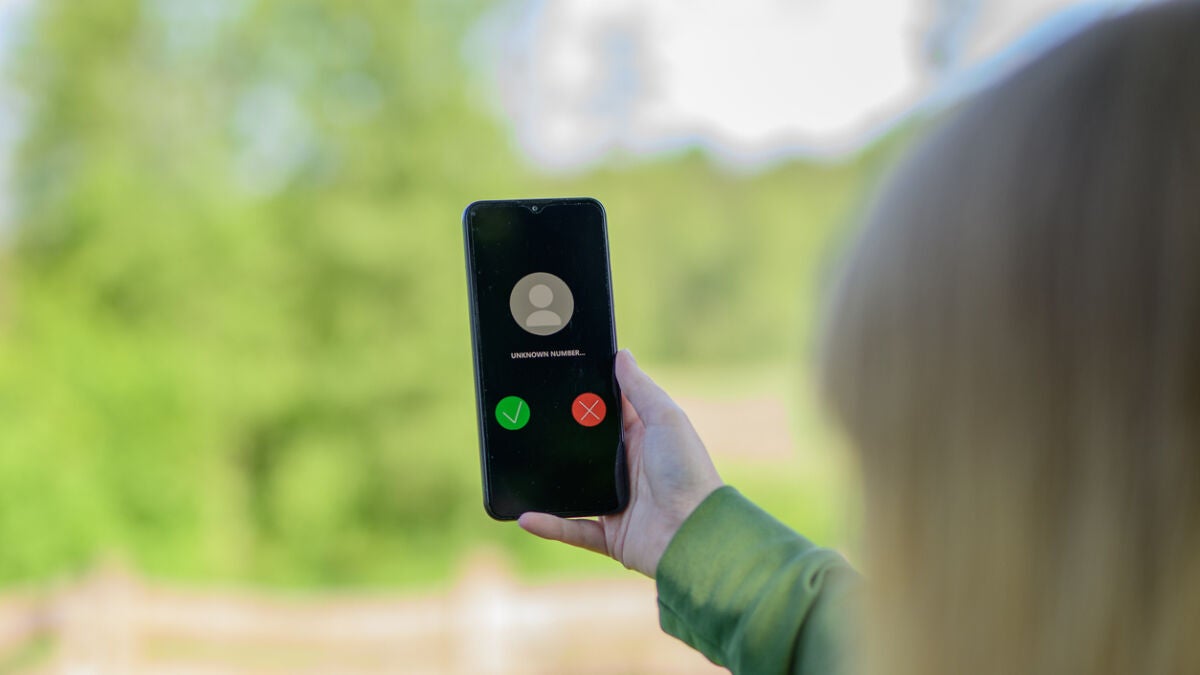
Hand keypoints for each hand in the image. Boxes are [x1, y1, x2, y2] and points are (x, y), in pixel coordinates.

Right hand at [518, 350, 723, 576]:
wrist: (695, 533)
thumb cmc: (687, 472)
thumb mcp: (666, 420)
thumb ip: (641, 389)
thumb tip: (622, 354)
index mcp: (642, 439)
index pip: (607, 413)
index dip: (584, 398)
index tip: (555, 380)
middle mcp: (627, 469)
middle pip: (585, 450)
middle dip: (558, 438)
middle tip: (521, 419)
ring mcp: (616, 502)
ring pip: (572, 490)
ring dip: (547, 483)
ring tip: (517, 467)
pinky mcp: (610, 535)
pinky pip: (572, 529)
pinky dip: (549, 526)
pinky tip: (526, 517)